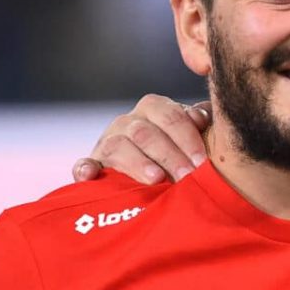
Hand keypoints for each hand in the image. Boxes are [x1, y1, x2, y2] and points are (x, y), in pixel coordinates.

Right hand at [71, 94, 212, 184]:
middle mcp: (128, 122)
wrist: (149, 178)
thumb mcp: (191, 138)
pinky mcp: (92, 165)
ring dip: (137, 162)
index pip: (170, 116)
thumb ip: (201, 124)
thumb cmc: (179, 155)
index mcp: (154, 110)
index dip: (187, 137)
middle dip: (169, 155)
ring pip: (118, 146)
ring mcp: (107, 143)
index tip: (203, 161)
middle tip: (187, 176)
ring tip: (156, 178)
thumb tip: (205, 115)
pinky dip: (85, 169)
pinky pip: (84, 164)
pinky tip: (91, 176)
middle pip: (146, 133)